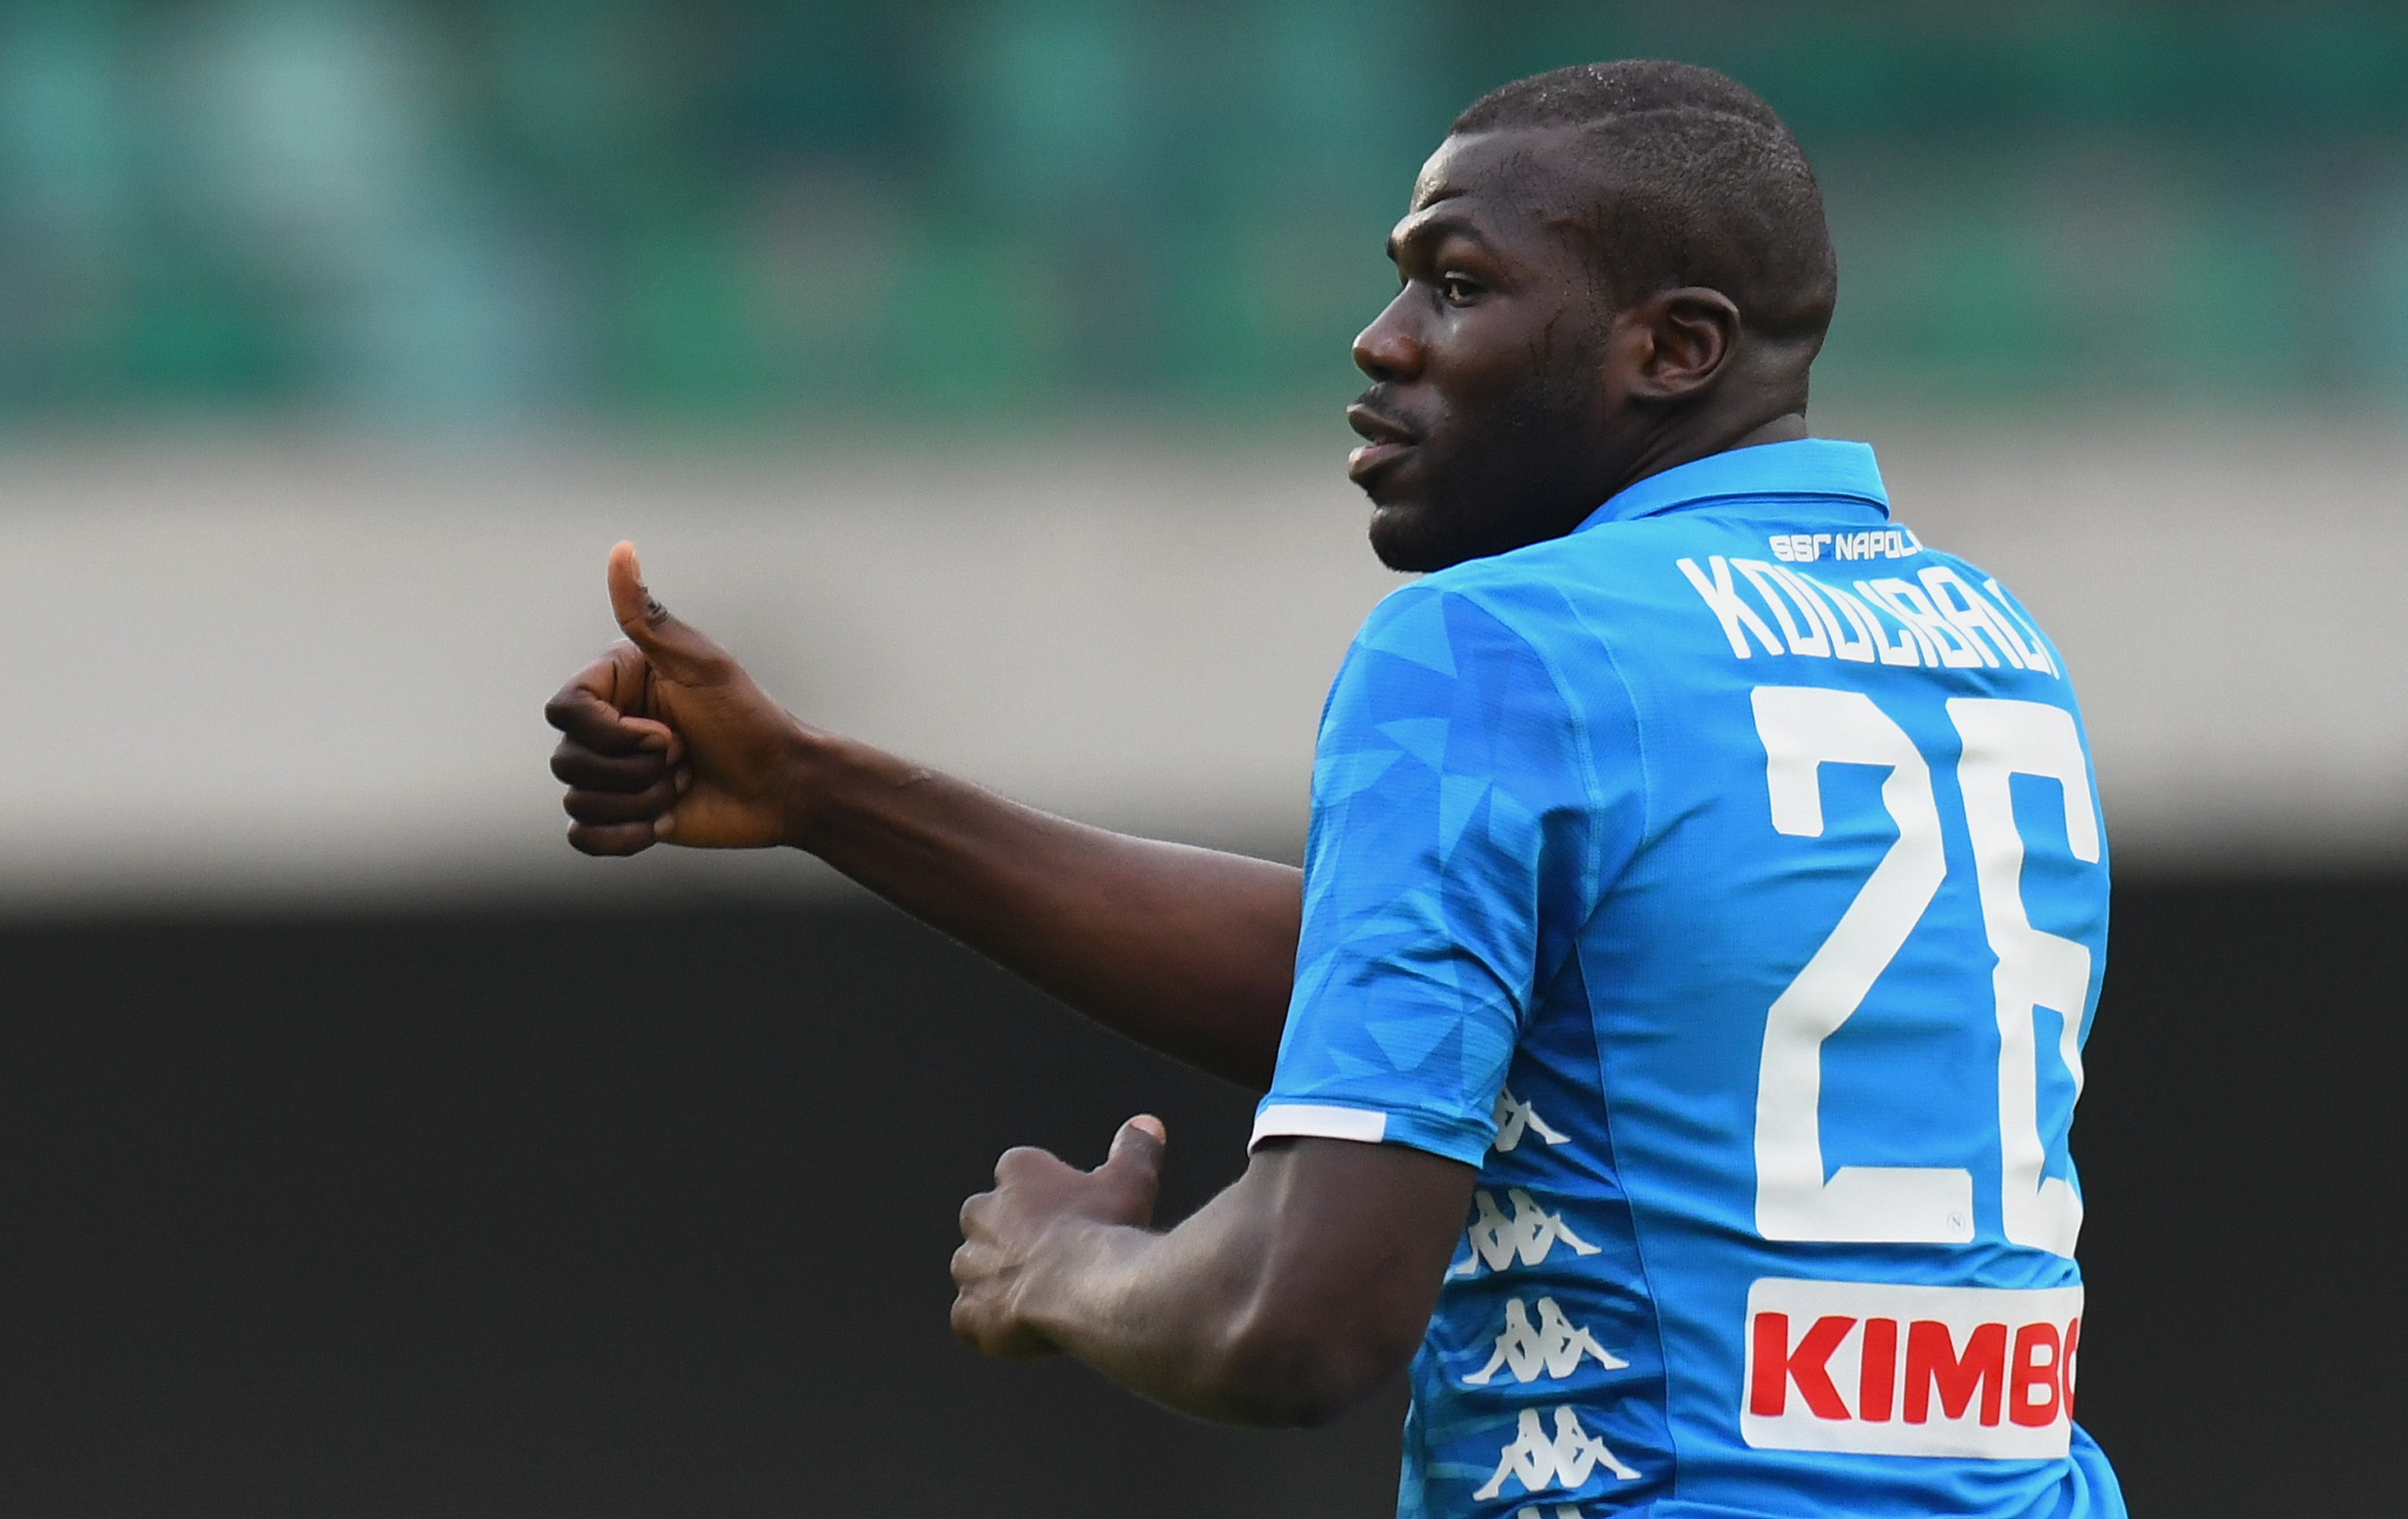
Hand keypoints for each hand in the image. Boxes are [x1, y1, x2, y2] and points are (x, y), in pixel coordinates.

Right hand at [545, 542, 815, 854]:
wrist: (783, 785)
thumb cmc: (749, 719)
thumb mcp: (703, 666)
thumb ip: (652, 617)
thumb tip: (621, 549)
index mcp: (613, 683)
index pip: (563, 710)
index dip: (611, 733)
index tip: (667, 732)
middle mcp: (604, 725)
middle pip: (566, 760)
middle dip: (634, 772)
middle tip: (683, 759)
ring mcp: (609, 772)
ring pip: (577, 799)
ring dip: (640, 802)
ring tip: (682, 786)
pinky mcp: (618, 815)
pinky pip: (581, 836)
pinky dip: (621, 837)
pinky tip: (660, 824)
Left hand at [951, 1116, 1166, 1358]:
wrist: (1085, 1289)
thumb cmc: (1106, 1229)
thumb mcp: (1131, 1181)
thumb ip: (1135, 1150)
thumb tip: (1146, 1123)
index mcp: (1017, 1172)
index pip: (1020, 1175)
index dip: (1047, 1198)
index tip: (1074, 1215)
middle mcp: (981, 1213)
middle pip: (990, 1220)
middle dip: (1012, 1236)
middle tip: (1054, 1257)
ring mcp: (970, 1265)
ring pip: (976, 1269)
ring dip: (1000, 1280)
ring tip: (1043, 1297)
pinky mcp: (968, 1312)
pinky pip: (970, 1318)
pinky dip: (990, 1323)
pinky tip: (1023, 1329)